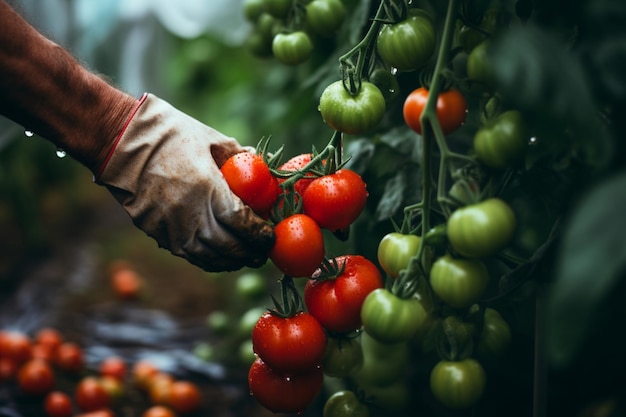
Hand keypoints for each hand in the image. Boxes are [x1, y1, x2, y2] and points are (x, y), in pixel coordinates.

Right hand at [96, 94, 274, 271]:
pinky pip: (189, 255)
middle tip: (263, 253)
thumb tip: (264, 168)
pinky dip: (209, 260)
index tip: (270, 235)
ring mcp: (172, 228)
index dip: (259, 234)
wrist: (121, 143)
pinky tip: (220, 258)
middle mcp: (190, 214)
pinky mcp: (157, 234)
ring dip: (231, 261)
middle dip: (250, 253)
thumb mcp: (210, 139)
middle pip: (229, 246)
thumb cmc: (170, 135)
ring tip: (246, 259)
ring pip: (209, 256)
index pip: (241, 222)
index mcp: (207, 189)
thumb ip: (239, 157)